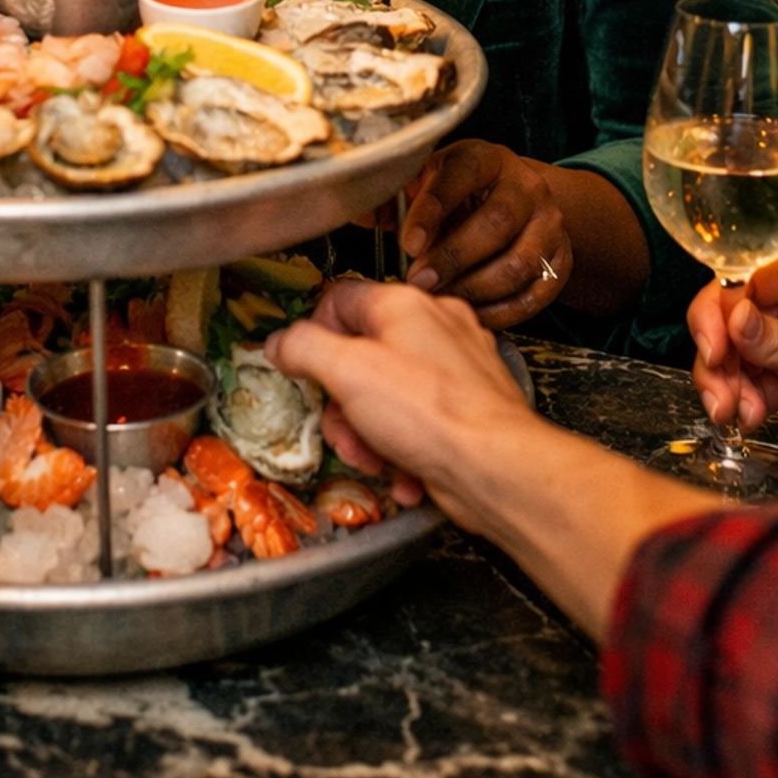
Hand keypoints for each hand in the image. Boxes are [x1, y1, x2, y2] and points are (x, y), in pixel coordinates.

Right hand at [266, 279, 529, 529]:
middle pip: (361, 357)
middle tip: (343, 435)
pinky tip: (405, 477)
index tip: (303, 373)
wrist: (497, 469)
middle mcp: (435, 328)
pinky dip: (403, 452)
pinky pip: (418, 424)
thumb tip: (279, 342)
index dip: (313, 337)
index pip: (339, 300)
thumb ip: (304, 348)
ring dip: (368, 437)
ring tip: (376, 464)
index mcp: (405, 305)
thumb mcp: (347, 372)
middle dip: (342, 406)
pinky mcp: (466, 411)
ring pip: (387, 397)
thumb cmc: (428, 413)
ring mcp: (455, 370)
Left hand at [399, 140, 568, 328]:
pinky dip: (500, 311)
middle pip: (497, 223)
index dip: (432, 209)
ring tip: (442, 300)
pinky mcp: (561, 260)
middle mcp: (525, 186)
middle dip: (453, 258)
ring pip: (519, 263)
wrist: (517, 201)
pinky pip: (535, 294)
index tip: (408, 243)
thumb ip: (394, 198)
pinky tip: (470, 313)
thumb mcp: (428, 182)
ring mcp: (549, 224)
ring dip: (474, 288)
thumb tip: (354, 212)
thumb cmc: (460, 194)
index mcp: (485, 158)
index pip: (460, 176)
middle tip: (418, 281)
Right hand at [689, 245, 777, 457]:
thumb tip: (730, 319)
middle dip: (716, 355)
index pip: (747, 281)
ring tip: (733, 414)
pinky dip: (740, 401)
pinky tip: (748, 419)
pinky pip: (749, 383)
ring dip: (723, 383)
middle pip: (728, 317)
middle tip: (718, 394)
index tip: (716, 351)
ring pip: (732, 354)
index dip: (720, 313)